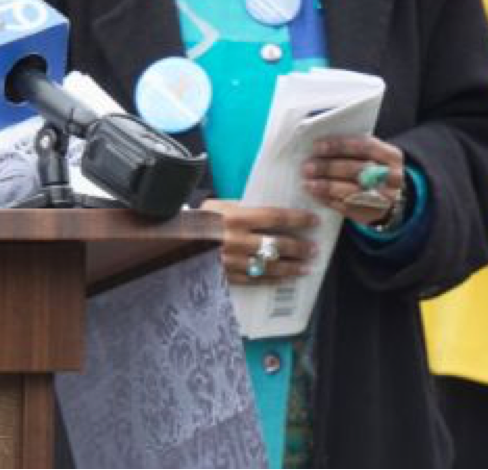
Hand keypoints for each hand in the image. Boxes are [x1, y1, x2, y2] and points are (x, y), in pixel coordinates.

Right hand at [201, 198, 319, 284]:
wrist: (173, 243)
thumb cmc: (198, 220)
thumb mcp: (217, 207)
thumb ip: (241, 209)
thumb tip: (268, 214)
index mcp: (235, 218)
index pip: (275, 217)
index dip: (298, 219)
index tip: (314, 220)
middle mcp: (237, 240)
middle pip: (278, 244)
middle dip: (300, 247)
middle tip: (314, 248)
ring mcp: (234, 261)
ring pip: (271, 266)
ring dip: (293, 267)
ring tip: (307, 266)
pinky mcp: (229, 277)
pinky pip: (258, 280)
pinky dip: (275, 279)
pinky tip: (287, 278)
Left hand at [301, 135, 405, 228]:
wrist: (387, 196)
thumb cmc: (371, 168)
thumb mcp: (369, 155)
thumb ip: (351, 148)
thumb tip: (316, 145)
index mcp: (391, 156)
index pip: (364, 146)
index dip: (339, 146)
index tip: (316, 147)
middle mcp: (392, 177)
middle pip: (357, 169)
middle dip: (329, 168)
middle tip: (307, 167)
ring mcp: (385, 198)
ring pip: (352, 191)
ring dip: (327, 187)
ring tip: (308, 183)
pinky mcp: (374, 214)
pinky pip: (348, 208)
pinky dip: (329, 201)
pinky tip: (316, 195)